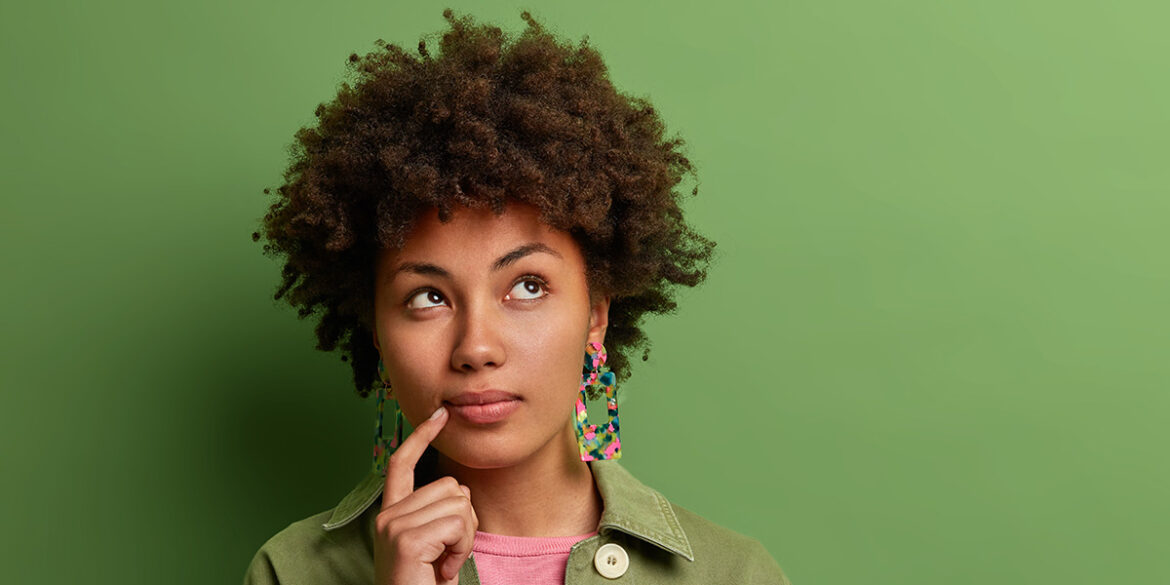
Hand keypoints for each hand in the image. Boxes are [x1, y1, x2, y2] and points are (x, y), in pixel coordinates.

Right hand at [374, 406, 478, 584]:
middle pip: (451, 486)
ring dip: (465, 538)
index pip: (402, 463)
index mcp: (391, 515)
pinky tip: (444, 572)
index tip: (439, 414)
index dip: (421, 436)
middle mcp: (386, 517)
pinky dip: (461, 549)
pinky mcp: (406, 540)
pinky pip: (457, 524)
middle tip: (448, 556)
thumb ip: (440, 516)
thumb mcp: (434, 548)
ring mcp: (392, 526)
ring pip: (459, 504)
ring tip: (445, 565)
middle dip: (465, 521)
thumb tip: (461, 491)